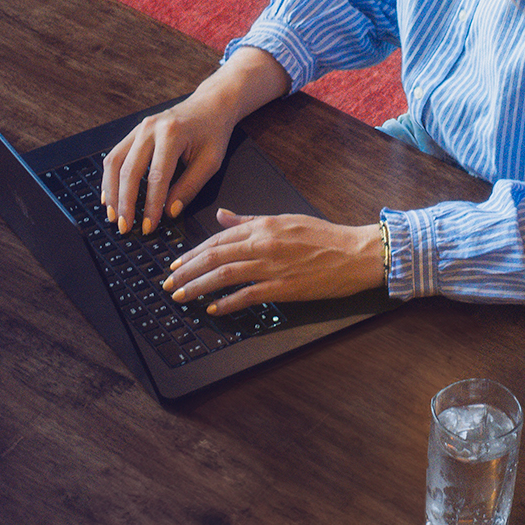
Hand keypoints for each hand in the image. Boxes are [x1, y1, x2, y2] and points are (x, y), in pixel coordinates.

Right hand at [100, 47, 290, 235]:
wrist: (209, 105)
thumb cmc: (212, 133)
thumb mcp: (210, 161)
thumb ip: (190, 187)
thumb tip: (170, 212)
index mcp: (172, 134)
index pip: (156, 177)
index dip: (150, 205)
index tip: (148, 227)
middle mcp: (150, 128)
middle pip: (129, 170)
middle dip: (125, 203)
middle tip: (125, 227)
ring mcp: (138, 128)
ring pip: (114, 162)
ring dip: (112, 192)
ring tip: (114, 216)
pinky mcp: (133, 132)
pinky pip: (115, 156)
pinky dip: (109, 179)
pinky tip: (110, 197)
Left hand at [160, 209, 384, 314]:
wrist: (355, 253)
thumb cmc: (325, 236)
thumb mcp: (285, 219)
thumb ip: (250, 219)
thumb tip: (222, 215)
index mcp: (264, 225)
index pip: (218, 237)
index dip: (193, 252)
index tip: (177, 263)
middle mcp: (263, 243)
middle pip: (214, 256)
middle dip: (186, 271)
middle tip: (169, 283)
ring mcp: (272, 266)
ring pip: (224, 275)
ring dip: (198, 287)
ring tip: (181, 296)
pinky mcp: (283, 288)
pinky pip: (248, 296)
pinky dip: (227, 303)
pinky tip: (213, 309)